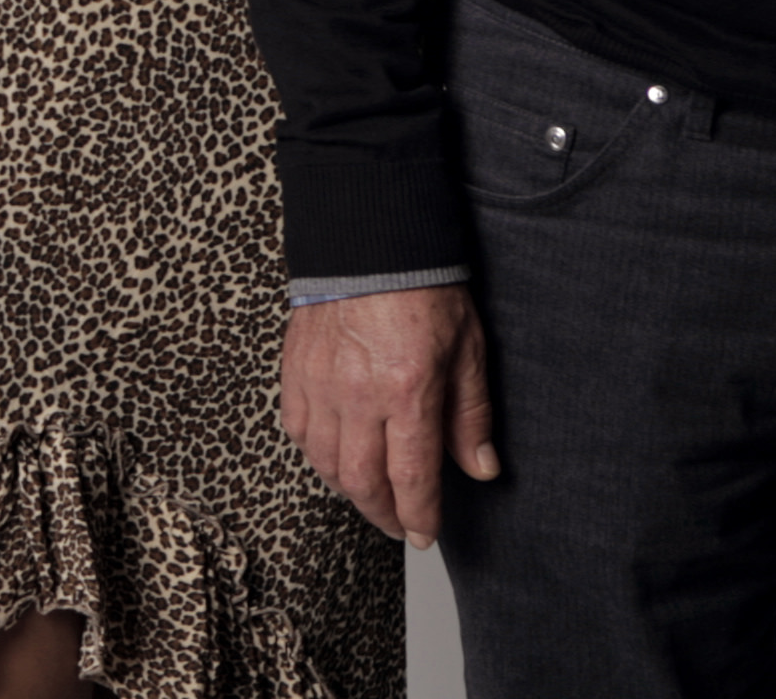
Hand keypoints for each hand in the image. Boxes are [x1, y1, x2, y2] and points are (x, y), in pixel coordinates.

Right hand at [278, 284, 499, 546]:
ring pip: (325, 462)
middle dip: (383, 514)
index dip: (419, 516)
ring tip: (370, 496)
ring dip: (349, 490)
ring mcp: (320, 383)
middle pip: (363, 481)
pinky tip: (332, 458)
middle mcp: (357, 394)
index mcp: (406, 390)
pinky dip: (314, 454)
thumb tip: (480, 467)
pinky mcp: (295, 370)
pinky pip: (296, 430)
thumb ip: (471, 414)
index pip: (411, 477)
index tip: (425, 535)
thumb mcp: (467, 350)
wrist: (369, 239)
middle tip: (399, 525)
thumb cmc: (421, 288)